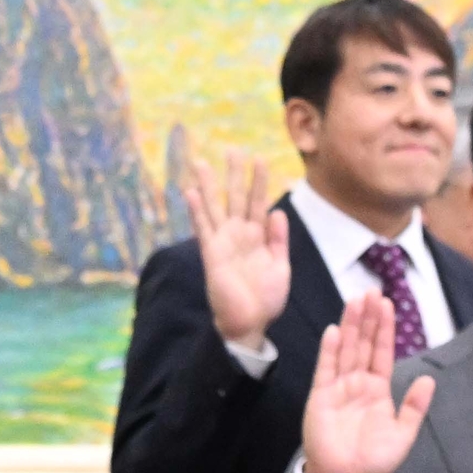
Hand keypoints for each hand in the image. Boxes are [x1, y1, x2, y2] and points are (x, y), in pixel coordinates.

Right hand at [182, 150, 291, 353]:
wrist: (250, 324)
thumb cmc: (266, 300)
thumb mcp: (281, 267)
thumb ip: (278, 239)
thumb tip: (277, 211)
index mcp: (258, 237)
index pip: (258, 202)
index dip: (258, 181)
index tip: (258, 158)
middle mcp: (239, 235)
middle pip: (235, 197)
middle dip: (234, 174)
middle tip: (232, 149)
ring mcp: (223, 242)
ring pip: (215, 207)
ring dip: (209, 185)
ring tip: (202, 162)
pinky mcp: (212, 254)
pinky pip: (203, 228)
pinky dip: (197, 210)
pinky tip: (190, 192)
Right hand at [294, 287, 435, 472]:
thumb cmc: (373, 459)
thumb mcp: (403, 434)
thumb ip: (414, 407)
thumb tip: (428, 380)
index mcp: (378, 389)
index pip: (382, 352)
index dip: (385, 329)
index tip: (388, 304)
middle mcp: (358, 383)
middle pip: (363, 344)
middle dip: (367, 318)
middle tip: (371, 291)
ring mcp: (338, 387)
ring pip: (345, 350)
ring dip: (350, 326)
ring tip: (354, 301)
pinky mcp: (321, 396)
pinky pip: (325, 369)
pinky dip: (330, 350)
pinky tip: (334, 331)